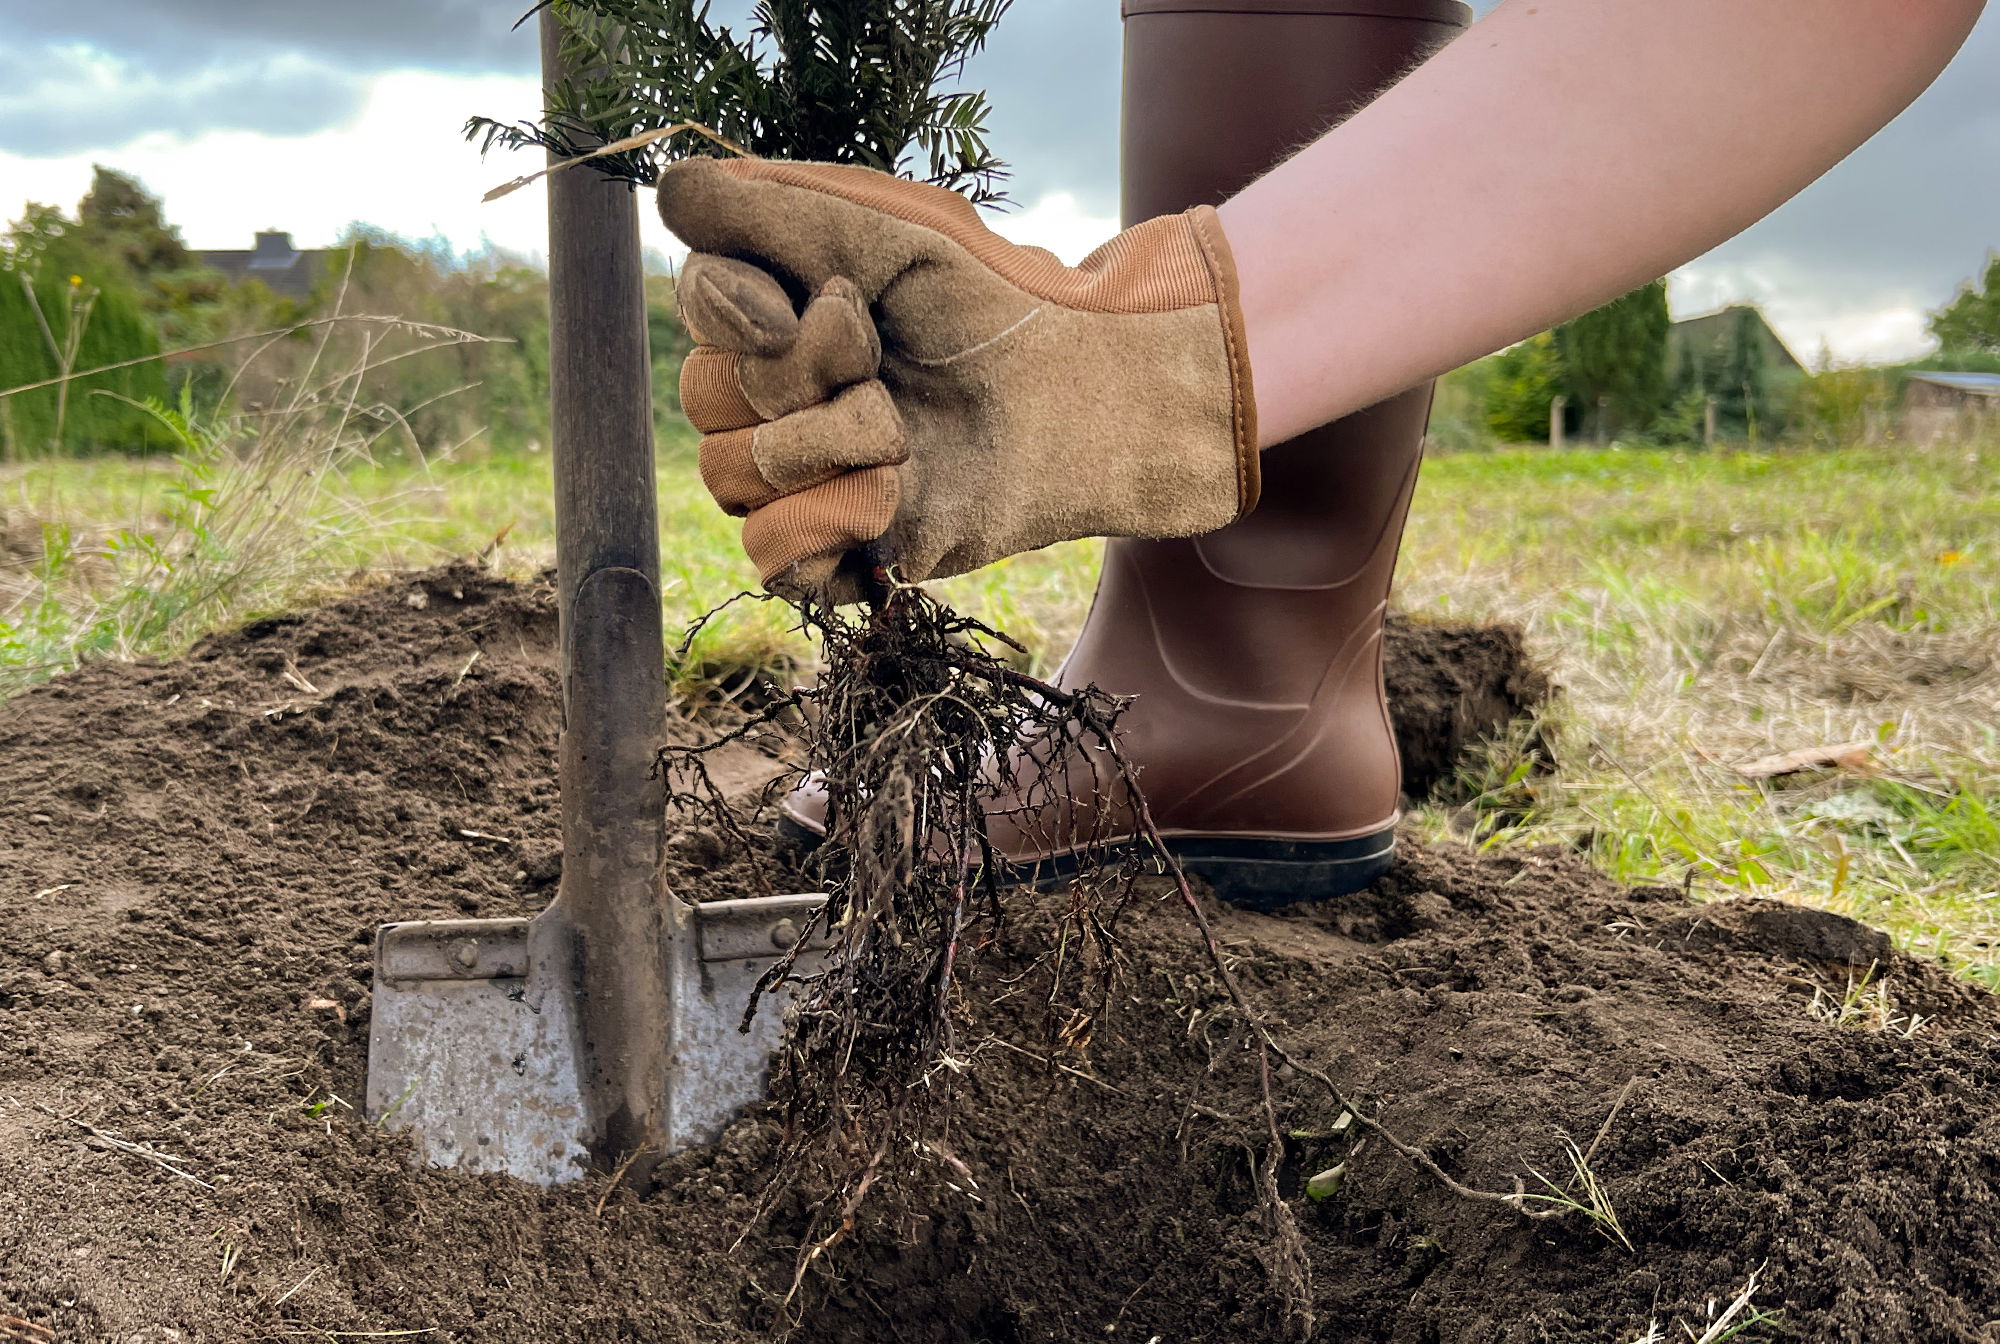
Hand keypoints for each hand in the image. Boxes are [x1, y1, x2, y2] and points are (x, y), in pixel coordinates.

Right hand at [656, 156, 1258, 602]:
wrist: (1077, 403)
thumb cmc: (993, 308)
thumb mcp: (886, 234)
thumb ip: (772, 209)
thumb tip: (665, 190)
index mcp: (778, 316)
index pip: (697, 309)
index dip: (749, 313)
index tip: (842, 300)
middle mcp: (772, 398)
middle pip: (705, 397)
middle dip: (802, 380)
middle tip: (888, 369)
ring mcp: (798, 479)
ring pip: (731, 475)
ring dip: (827, 448)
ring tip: (906, 435)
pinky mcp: (834, 553)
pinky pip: (765, 556)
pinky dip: (822, 521)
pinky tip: (888, 496)